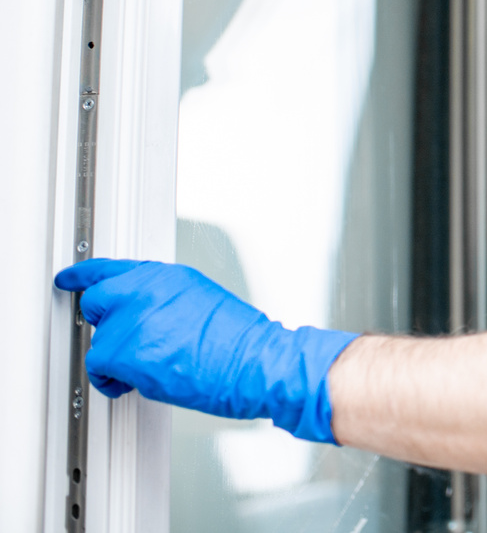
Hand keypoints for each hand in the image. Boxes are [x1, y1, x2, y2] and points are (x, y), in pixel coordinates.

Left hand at [54, 258, 356, 442]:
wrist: (254, 363)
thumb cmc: (239, 342)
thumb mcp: (202, 301)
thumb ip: (164, 299)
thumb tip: (143, 313)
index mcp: (168, 276)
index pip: (112, 268)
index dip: (83, 275)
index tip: (69, 278)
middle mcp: (147, 290)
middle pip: (97, 301)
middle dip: (104, 322)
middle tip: (121, 340)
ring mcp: (134, 319)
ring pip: (98, 339)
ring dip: (116, 357)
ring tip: (148, 366)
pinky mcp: (126, 351)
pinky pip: (98, 367)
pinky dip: (111, 379)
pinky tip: (134, 380)